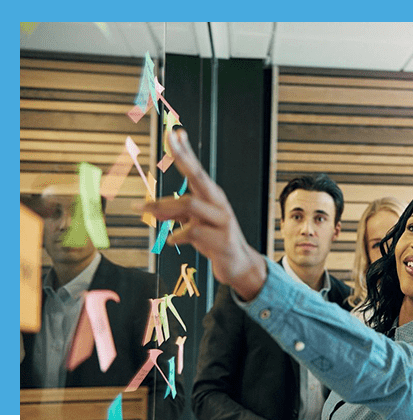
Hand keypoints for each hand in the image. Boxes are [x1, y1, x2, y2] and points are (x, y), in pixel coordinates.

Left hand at [142, 130, 266, 299]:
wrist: (240, 265)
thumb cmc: (215, 240)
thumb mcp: (194, 224)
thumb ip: (176, 214)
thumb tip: (152, 207)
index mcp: (212, 197)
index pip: (196, 170)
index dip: (185, 152)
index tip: (174, 133)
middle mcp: (219, 204)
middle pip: (198, 176)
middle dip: (184, 157)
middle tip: (170, 138)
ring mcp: (222, 221)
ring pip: (190, 204)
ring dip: (164, 206)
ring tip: (144, 211)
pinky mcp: (221, 240)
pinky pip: (192, 231)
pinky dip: (177, 235)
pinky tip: (171, 240)